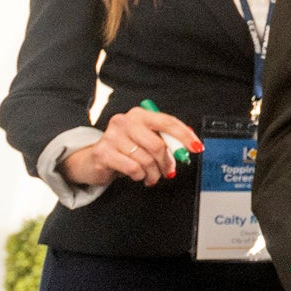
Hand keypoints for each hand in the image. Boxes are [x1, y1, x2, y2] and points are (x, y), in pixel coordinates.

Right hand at [58, 105, 202, 187]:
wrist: (93, 160)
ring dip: (153, 173)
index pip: (167, 122)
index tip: (196, 148)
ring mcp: (112, 136)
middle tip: (169, 171)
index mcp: (139, 115)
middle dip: (167, 162)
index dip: (184, 136)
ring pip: (147, 160)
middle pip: (158, 145)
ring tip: (151, 176)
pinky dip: (139, 176)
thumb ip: (165, 140)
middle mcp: (124, 121)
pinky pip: (133, 169)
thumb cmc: (126, 149)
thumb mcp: (145, 140)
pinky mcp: (103, 153)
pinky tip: (136, 175)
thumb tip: (188, 148)